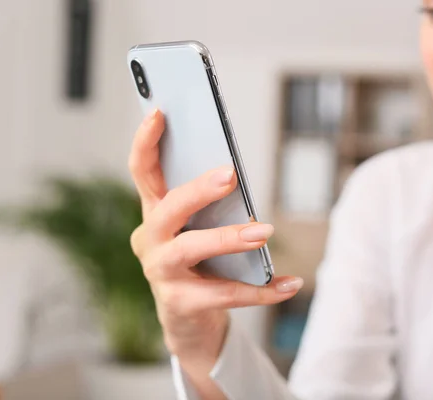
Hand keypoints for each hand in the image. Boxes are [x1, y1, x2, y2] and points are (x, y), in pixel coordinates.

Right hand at [128, 109, 303, 359]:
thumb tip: (235, 175)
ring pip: (189, 249)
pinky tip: (290, 283)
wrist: (187, 320)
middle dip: (197, 190)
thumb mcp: (196, 229)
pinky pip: (224, 294)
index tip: (160, 112)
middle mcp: (149, 241)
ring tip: (264, 231)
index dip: (145, 142)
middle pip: (166, 209)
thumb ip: (207, 204)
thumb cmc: (197, 263)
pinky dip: (261, 289)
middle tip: (230, 175)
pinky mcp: (179, 304)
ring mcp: (160, 274)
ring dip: (227, 238)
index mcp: (154, 214)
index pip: (142, 172)